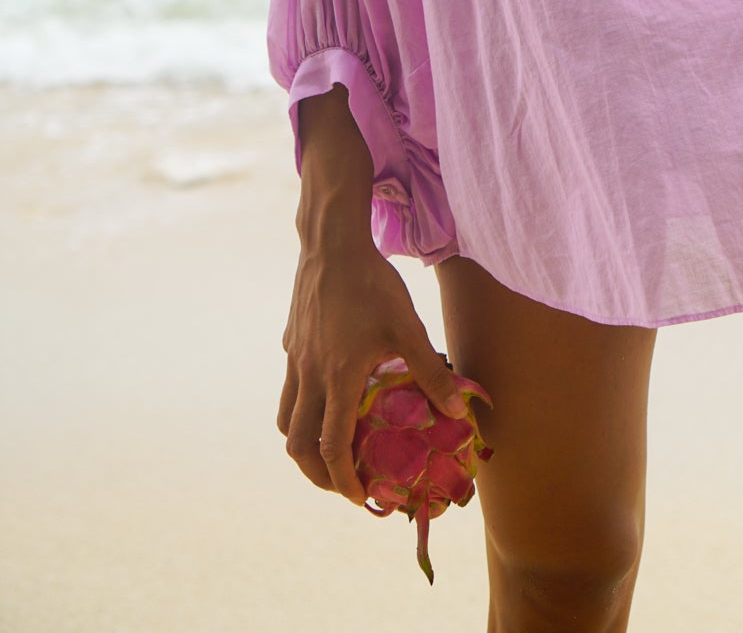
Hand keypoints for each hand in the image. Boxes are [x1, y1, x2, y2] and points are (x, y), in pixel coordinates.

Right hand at [276, 235, 466, 505]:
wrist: (332, 243)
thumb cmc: (372, 284)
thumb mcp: (408, 326)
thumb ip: (430, 371)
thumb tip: (456, 410)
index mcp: (337, 379)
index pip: (332, 448)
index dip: (344, 481)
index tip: (360, 498)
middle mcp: (309, 375)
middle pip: (298, 446)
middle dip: (316, 474)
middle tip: (341, 483)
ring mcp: (295, 359)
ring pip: (286, 420)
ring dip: (304, 445)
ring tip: (328, 451)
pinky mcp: (290, 343)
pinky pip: (289, 389)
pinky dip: (301, 408)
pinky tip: (326, 396)